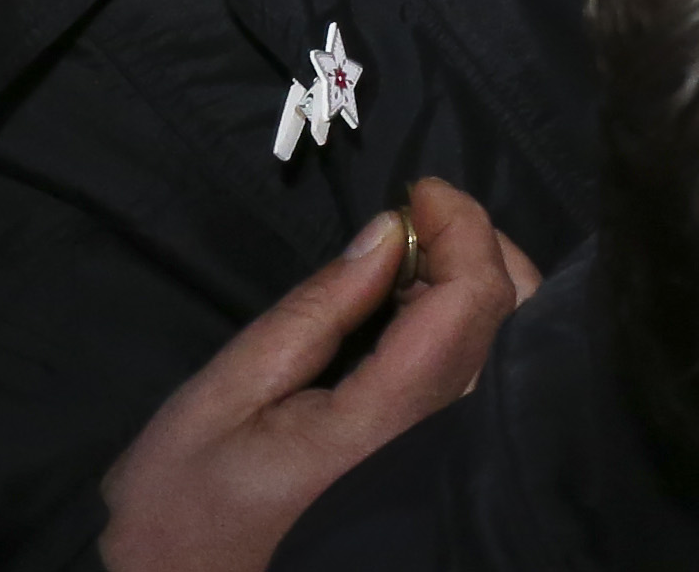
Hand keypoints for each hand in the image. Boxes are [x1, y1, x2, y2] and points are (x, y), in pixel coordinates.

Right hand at [97, 180, 539, 571]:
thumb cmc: (181, 509)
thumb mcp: (223, 396)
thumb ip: (314, 310)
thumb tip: (390, 230)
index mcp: (384, 428)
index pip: (471, 304)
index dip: (462, 228)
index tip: (421, 189)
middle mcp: (440, 449)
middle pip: (515, 323)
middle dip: (483, 247)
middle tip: (423, 216)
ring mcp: (450, 468)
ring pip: (516, 352)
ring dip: (484, 285)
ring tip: (420, 256)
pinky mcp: (443, 476)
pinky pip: (490, 385)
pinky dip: (476, 329)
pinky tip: (423, 312)